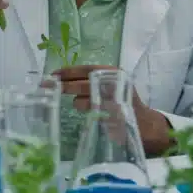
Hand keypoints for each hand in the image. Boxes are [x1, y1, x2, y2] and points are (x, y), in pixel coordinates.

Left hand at [53, 65, 173, 154]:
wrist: (145, 124)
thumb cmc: (123, 103)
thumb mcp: (112, 86)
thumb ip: (93, 82)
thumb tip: (62, 80)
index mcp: (114, 73)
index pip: (88, 69)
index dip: (69, 71)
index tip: (53, 74)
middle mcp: (115, 83)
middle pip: (84, 83)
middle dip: (64, 85)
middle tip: (48, 87)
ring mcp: (114, 100)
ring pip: (83, 100)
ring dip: (77, 102)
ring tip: (83, 104)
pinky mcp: (113, 116)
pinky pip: (90, 114)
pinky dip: (87, 113)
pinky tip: (93, 113)